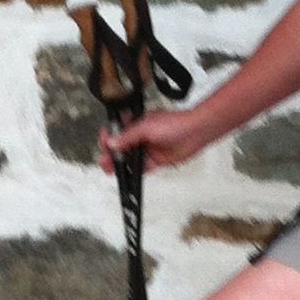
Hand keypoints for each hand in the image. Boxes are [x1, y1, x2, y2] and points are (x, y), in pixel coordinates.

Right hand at [99, 103, 214, 174]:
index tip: (104, 145)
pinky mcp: (156, 160)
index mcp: (136, 123)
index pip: (116, 131)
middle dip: (111, 154)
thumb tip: (112, 142)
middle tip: (105, 161)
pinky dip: (134, 172)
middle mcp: (140, 136)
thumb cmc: (175, 123)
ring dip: (121, 165)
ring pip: (130, 159)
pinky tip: (128, 176)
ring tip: (113, 170)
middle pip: (121, 147)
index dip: (108, 138)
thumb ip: (128, 136)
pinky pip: (142, 168)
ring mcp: (148, 148)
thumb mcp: (146, 127)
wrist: (195, 132)